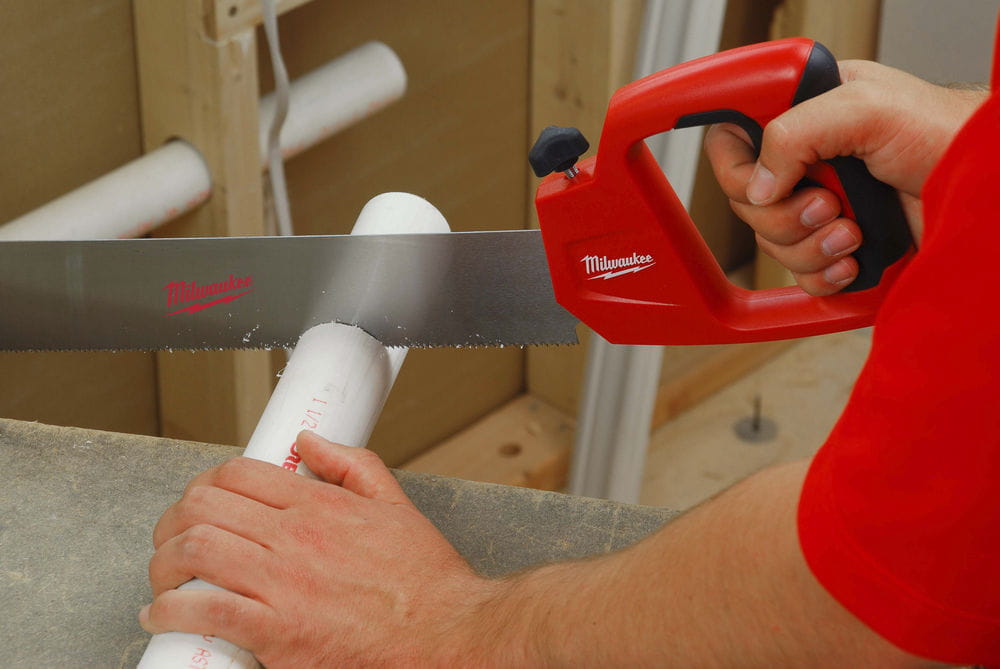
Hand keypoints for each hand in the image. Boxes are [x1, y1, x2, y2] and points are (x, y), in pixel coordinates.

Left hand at [141, 431, 497, 667]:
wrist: (446, 635)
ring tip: (162, 575)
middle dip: (174, 519)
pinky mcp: (277, 634)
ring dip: (162, 562)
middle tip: (172, 535)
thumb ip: (351, 465)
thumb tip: (312, 440)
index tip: (201, 498)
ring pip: (193, 553)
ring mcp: (283, 585)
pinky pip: (203, 613)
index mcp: (319, 505)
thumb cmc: (424, 582)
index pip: (237, 474)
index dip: (206, 481)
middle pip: (203, 507)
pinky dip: (169, 611)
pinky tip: (163, 614)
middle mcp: (295, 538)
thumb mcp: (395, 505)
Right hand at [704, 60, 986, 294]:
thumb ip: (795, 132)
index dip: (735, 167)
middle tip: (828, 203)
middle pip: (746, 203)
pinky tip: (854, 258)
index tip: (766, 180)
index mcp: (802, 115)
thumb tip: (757, 184)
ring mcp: (819, 207)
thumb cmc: (942, 134)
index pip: (731, 141)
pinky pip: (801, 276)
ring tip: (853, 230)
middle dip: (784, 214)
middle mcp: (805, 162)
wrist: (981, 191)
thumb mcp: (864, 110)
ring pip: (770, 244)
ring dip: (810, 246)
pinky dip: (824, 274)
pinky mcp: (836, 247)